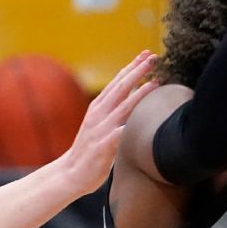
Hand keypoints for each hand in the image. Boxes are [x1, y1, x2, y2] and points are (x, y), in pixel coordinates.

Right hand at [54, 51, 158, 194]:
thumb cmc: (89, 150)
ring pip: (123, 106)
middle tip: (153, 57)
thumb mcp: (100, 124)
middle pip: (120, 87)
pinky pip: (119, 134)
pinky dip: (128, 125)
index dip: (132, 67)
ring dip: (140, 93)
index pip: (117, 82)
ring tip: (156, 81)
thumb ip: (114, 111)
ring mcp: (101, 129)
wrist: (70, 173)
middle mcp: (99, 114)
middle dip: (137, 71)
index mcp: (98, 107)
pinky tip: (142, 118)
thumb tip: (133, 97)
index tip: (145, 54)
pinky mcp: (103, 146)